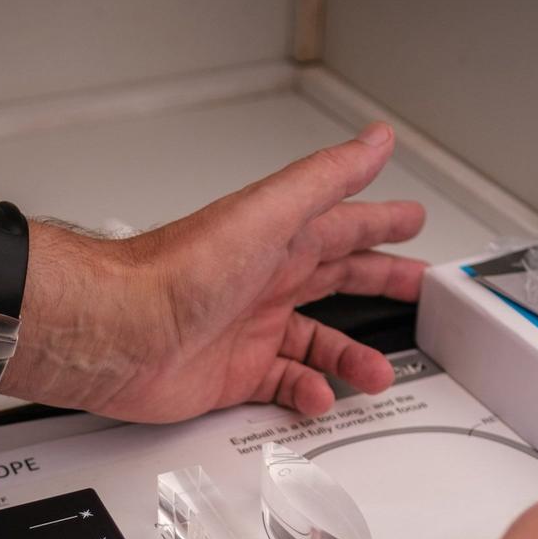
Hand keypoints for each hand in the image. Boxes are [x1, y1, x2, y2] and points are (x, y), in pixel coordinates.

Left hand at [7, 124, 426, 421]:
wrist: (120, 332)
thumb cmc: (177, 272)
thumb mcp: (267, 214)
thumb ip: (326, 178)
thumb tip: (375, 140)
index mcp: (278, 240)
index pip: (344, 225)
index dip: (381, 222)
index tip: (412, 220)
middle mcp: (264, 281)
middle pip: (337, 280)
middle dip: (380, 282)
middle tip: (417, 287)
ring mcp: (247, 328)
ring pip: (316, 342)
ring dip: (350, 357)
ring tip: (376, 372)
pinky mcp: (230, 374)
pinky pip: (282, 386)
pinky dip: (306, 394)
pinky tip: (319, 398)